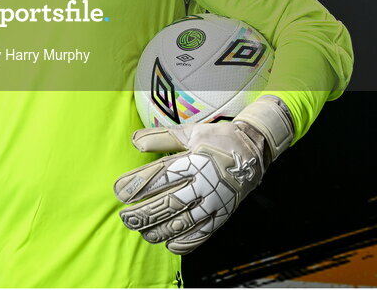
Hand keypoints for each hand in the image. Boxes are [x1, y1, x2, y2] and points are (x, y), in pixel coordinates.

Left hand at [113, 96, 293, 253]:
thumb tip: (134, 141)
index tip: (120, 192)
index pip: (161, 175)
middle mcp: (205, 182)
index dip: (139, 185)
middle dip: (145, 213)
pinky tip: (170, 245)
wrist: (256, 149)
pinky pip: (205, 232)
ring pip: (185, 221)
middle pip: (170, 202)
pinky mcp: (224, 213)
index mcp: (195, 160)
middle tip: (126, 218)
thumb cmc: (218, 139)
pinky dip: (187, 242)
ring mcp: (216, 200)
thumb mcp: (191, 132)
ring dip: (162, 230)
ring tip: (143, 233)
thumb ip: (162, 138)